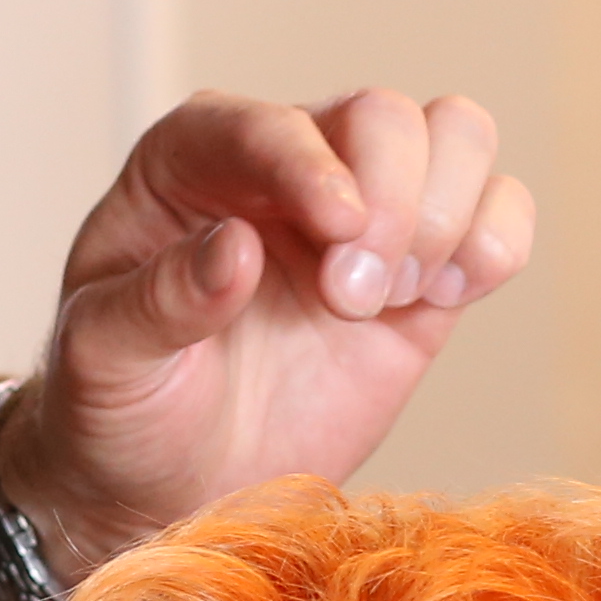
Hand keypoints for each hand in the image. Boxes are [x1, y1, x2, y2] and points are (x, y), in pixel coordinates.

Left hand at [6, 89, 535, 570]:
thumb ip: (156, 303)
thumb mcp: (104, 361)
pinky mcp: (421, 273)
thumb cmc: (118, 408)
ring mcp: (364, 215)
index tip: (340, 228)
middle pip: (383, 116)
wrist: (168, 484)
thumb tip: (235, 249)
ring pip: (454, 137)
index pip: (269, 125)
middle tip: (349, 299)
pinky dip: (496, 241)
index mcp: (190, 163)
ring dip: (446, 216)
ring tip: (392, 299)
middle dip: (391, 202)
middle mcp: (287, 168)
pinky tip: (444, 297)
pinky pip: (496, 211)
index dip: (313, 164)